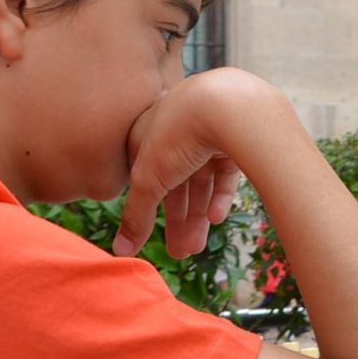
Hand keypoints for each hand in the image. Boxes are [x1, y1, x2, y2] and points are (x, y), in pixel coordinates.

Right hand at [115, 70, 280, 257]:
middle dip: (177, 220)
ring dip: (198, 216)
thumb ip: (136, 215)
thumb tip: (120, 250)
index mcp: (148, 131)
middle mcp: (178, 129)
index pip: (145, 175)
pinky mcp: (237, 138)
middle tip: (181, 253)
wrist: (228, 105)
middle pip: (176, 183)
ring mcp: (209, 132)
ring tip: (196, 248)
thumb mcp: (148, 179)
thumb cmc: (178, 134)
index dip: (147, 207)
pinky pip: (226, 172)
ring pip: (202, 181)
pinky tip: (216, 218)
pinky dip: (221, 195)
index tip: (149, 236)